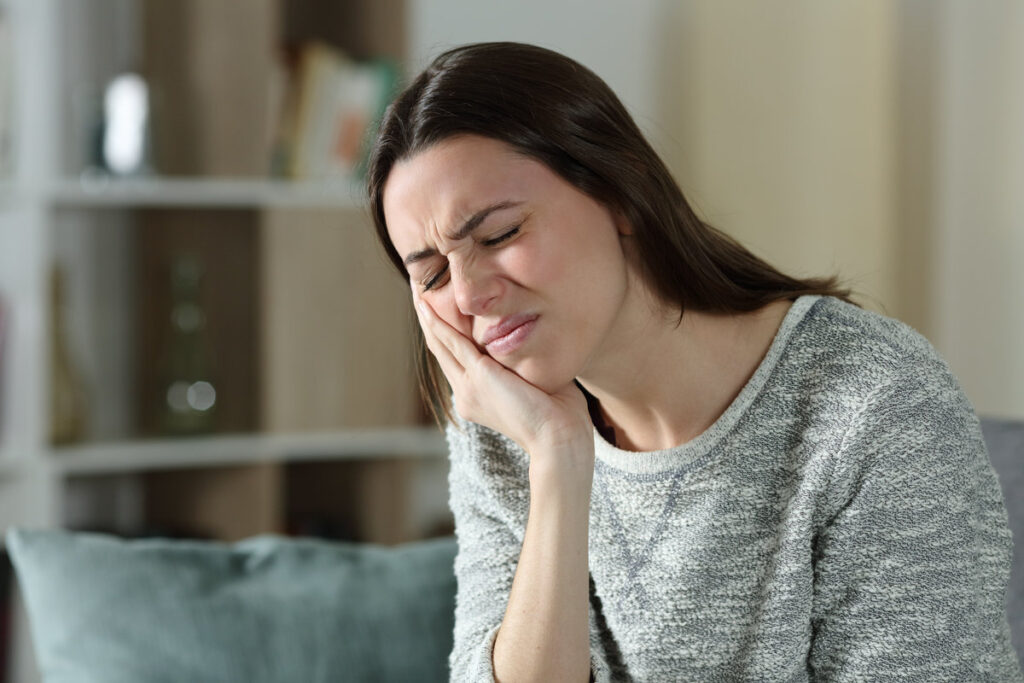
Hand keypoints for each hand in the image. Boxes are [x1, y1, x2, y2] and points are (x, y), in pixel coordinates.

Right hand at [412, 289, 593, 459]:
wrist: (559, 438)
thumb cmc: (560, 414)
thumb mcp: (536, 382)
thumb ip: (526, 362)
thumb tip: (536, 337)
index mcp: (479, 398)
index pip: (456, 359)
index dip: (446, 333)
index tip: (439, 309)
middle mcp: (467, 394)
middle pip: (440, 349)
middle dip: (429, 319)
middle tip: (418, 289)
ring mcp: (469, 387)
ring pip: (441, 344)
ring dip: (427, 315)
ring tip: (417, 289)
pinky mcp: (479, 377)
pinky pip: (453, 342)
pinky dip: (438, 322)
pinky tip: (426, 305)